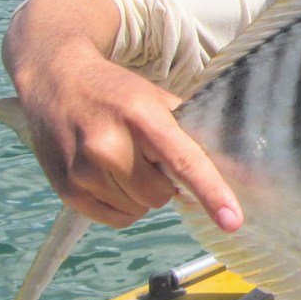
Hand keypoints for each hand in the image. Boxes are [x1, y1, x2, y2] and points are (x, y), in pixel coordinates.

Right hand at [18, 50, 242, 231]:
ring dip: (141, 193)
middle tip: (146, 155)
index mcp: (142, 117)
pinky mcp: (67, 191)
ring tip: (123, 160)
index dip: (211, 193)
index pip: (184, 162)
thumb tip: (245, 174)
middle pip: (162, 195)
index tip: (231, 220)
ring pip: (140, 210)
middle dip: (164, 182)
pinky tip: (109, 176)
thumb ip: (195, 135)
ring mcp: (84, 170)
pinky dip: (122, 205)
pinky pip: (117, 219)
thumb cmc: (118, 93)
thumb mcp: (158, 100)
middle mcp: (109, 144)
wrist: (55, 79)